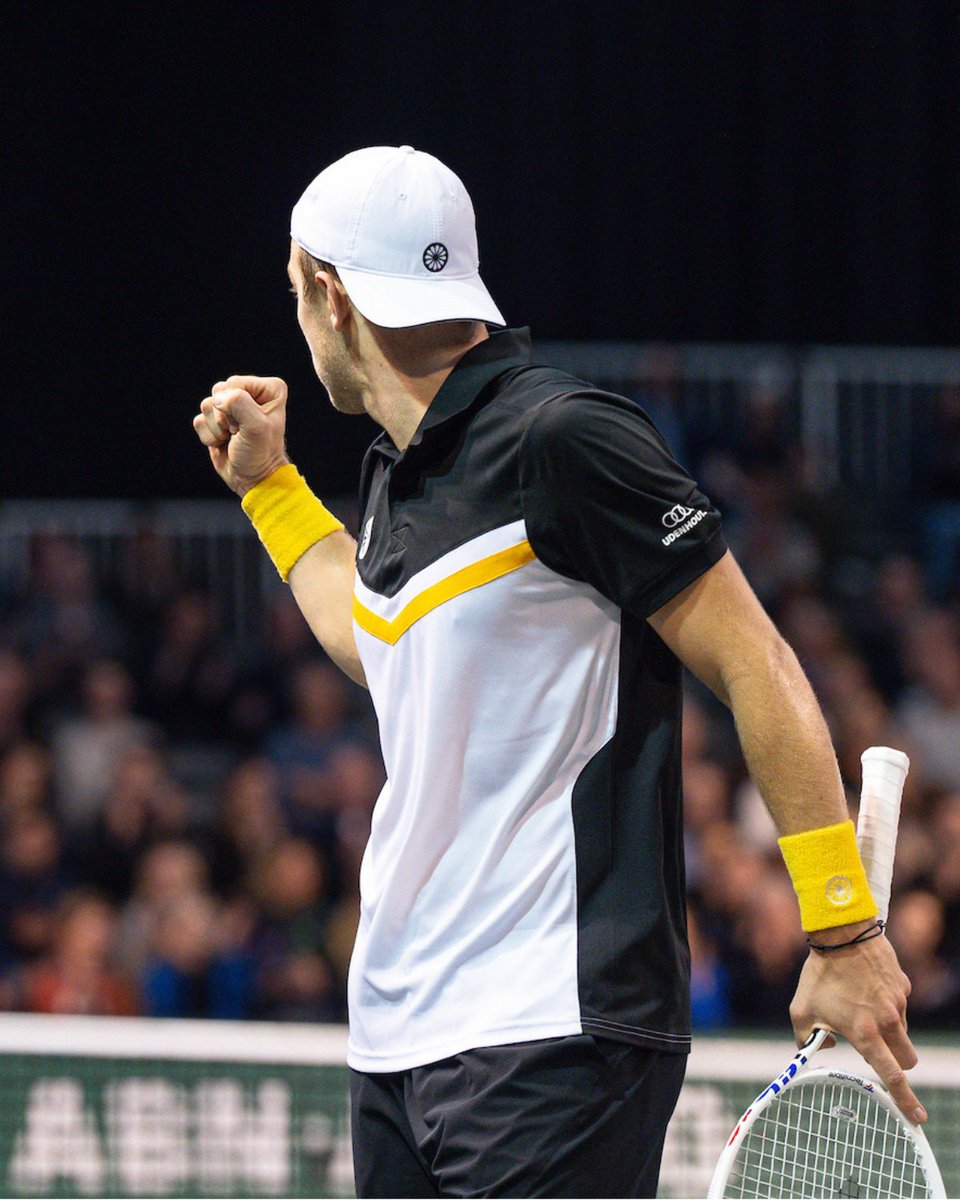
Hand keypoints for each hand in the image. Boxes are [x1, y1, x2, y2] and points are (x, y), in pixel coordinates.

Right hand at [193, 375, 290, 495]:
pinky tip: (224, 442)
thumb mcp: (256, 427)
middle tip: (239, 432)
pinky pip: (199, 420)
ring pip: (206, 405)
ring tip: (233, 438)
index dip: (236, 406)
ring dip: (217, 428)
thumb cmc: (260, 453)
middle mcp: (250, 393)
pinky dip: (209, 436)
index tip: (249, 425)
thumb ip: (239, 404)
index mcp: (269, 389)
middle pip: (218, 392)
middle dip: (225, 417)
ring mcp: (231, 406)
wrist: (252, 478)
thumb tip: (217, 399)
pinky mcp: (215, 420)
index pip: (234, 383)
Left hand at [790, 929, 926, 1123]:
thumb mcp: (801, 1009)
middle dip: (896, 1062)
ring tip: (859, 1005)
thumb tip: (822, 1049)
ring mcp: (899, 1003)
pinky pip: (900, 1005)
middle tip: (874, 1048)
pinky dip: (887, 1005)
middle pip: (906, 1059)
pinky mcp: (903, 986)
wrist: (842, 934)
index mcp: (865, 1033)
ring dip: (888, 1031)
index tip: (917, 1118)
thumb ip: (806, 1039)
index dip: (905, 1100)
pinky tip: (866, 987)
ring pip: (902, 1032)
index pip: (891, 1075)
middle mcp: (887, 1021)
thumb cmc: (819, 973)